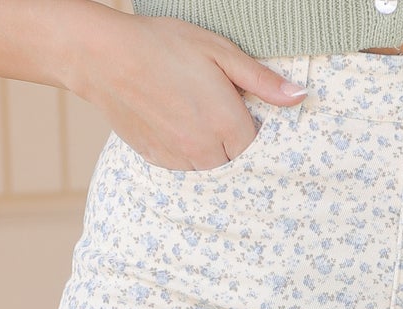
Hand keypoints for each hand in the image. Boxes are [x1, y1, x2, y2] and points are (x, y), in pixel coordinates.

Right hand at [71, 13, 305, 170]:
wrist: (103, 56)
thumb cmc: (163, 45)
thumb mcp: (219, 52)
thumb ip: (261, 81)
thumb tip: (299, 97)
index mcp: (228, 126)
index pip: (259, 149)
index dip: (254, 130)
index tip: (244, 112)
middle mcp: (207, 152)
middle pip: (236, 161)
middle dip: (234, 141)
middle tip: (215, 108)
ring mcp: (181, 160)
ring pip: (211, 167)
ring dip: (211, 149)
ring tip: (193, 112)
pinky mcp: (159, 161)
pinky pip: (185, 166)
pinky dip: (186, 151)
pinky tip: (174, 121)